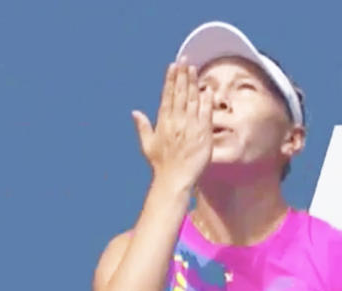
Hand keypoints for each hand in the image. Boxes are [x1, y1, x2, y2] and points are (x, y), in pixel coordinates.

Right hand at [133, 61, 213, 189]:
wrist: (175, 179)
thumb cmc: (162, 164)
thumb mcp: (148, 145)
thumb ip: (143, 126)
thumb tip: (135, 112)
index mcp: (163, 122)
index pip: (167, 95)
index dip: (170, 80)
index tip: (173, 66)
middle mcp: (176, 121)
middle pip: (179, 93)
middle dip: (182, 75)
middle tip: (184, 60)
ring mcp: (190, 126)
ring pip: (192, 99)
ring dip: (193, 82)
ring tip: (194, 68)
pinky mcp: (203, 132)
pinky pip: (205, 112)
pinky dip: (206, 100)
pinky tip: (206, 89)